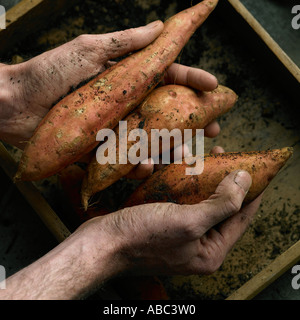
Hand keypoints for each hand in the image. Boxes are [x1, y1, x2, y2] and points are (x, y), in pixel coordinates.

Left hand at [0, 21, 217, 148]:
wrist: (16, 105)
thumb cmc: (50, 72)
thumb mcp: (89, 49)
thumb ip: (125, 41)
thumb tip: (160, 26)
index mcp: (128, 76)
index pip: (168, 76)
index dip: (192, 79)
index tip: (214, 86)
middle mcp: (127, 102)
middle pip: (167, 111)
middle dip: (193, 119)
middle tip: (215, 129)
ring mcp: (116, 127)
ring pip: (152, 138)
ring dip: (173, 146)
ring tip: (189, 153)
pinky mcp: (102, 149)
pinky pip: (127, 159)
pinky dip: (139, 164)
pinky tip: (148, 165)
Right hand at [83, 170, 261, 277]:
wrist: (101, 243)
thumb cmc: (143, 236)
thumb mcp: (189, 221)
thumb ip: (223, 203)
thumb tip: (245, 181)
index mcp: (210, 251)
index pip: (241, 218)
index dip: (251, 193)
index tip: (255, 169)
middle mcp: (197, 244)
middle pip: (218, 206)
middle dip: (217, 178)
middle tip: (220, 155)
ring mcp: (180, 233)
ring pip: (194, 197)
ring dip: (192, 174)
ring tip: (188, 153)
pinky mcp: (163, 223)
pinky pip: (176, 197)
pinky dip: (174, 180)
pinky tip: (164, 165)